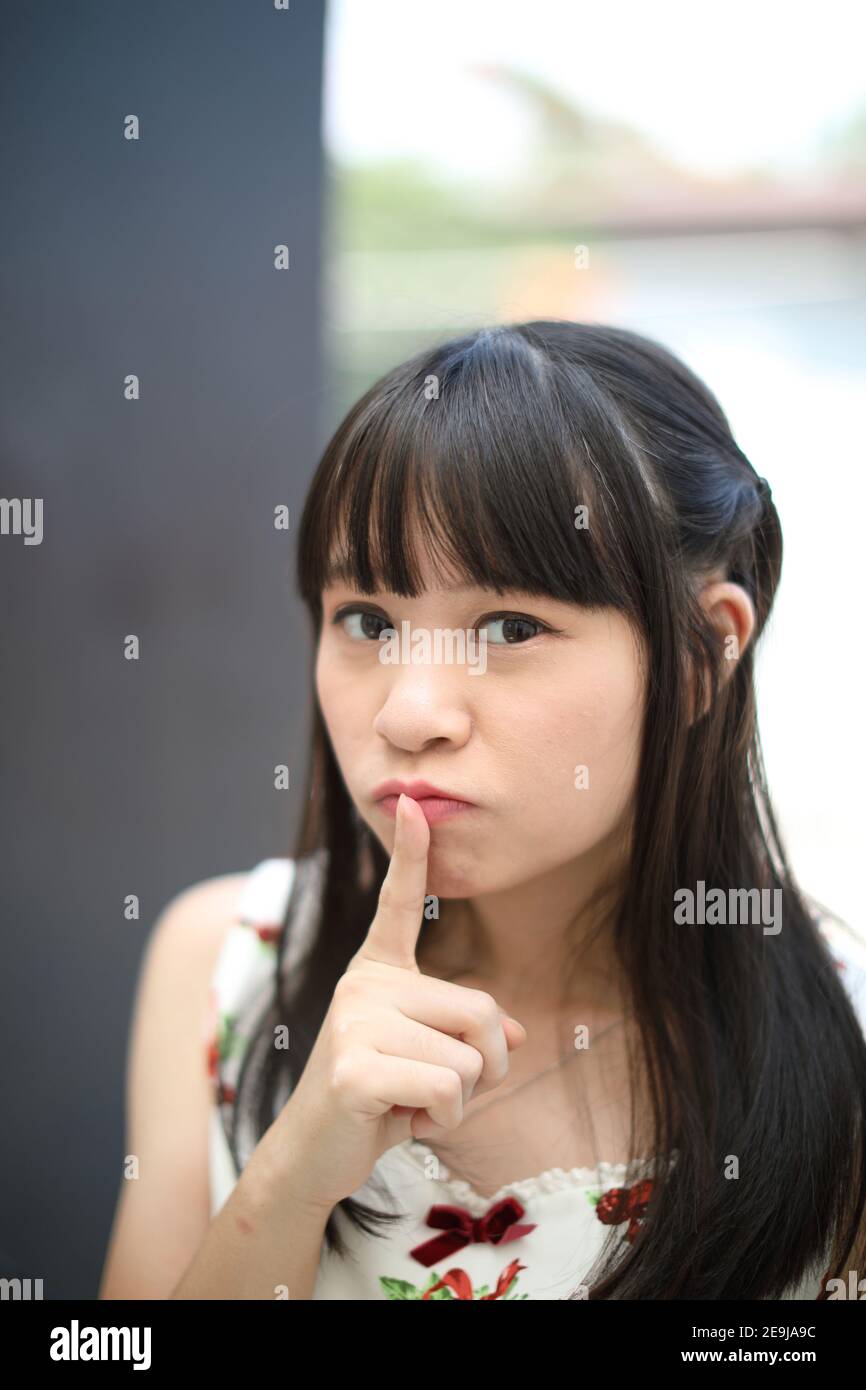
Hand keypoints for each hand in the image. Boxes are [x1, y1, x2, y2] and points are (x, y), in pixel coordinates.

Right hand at [273, 793, 526, 1209]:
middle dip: (486, 1067)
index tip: (411, 802)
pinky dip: (441, 1120)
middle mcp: (364, 984)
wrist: (315, 1153)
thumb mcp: (429, 1059)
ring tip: (408, 1104)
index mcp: (379, 971)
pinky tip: (400, 1122)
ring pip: (469, 1059)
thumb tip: (515, 1035)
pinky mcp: (354, 1068)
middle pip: (482, 1011)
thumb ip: (469, 1037)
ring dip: (459, 1100)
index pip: (398, 902)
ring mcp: (354, 1022)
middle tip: (440, 1091)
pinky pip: (447, 1089)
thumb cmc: (379, 1099)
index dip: (409, 852)